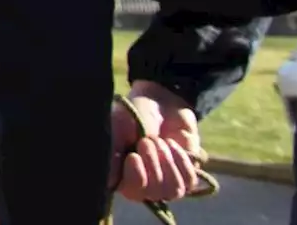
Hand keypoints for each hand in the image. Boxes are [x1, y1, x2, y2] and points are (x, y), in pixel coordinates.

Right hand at [109, 81, 202, 203]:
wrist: (160, 104)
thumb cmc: (132, 117)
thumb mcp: (117, 130)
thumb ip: (111, 154)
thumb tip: (107, 181)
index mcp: (122, 177)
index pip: (131, 192)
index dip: (136, 177)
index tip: (134, 155)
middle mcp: (143, 186)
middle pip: (154, 192)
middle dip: (153, 162)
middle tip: (148, 140)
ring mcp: (166, 184)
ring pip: (173, 190)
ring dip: (168, 161)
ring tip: (161, 141)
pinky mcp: (186, 178)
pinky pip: (189, 182)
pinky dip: (182, 160)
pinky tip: (172, 144)